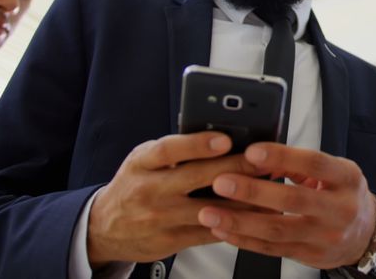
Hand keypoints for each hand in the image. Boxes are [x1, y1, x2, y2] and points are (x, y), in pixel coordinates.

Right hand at [86, 132, 262, 266]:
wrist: (104, 227)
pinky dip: (235, 223)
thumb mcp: (143, 159)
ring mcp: (160, 218)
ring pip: (209, 209)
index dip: (198, 143)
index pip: (169, 149)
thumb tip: (220, 135)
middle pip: (196, 177)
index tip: (225, 138)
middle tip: (263, 161)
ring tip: (270, 190)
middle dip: (235, 168)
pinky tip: (255, 216)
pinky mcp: (171, 241)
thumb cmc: (134, 184)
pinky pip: (209, 231)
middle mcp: (149, 190)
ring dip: (243, 200)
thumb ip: (175, 150)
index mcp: (142, 163)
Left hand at [196, 143, 375, 269]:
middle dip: (253, 192)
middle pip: (293, 200)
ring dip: (240, 222)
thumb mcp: (334, 171)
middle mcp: (339, 209)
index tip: (251, 151)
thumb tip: (258, 155)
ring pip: (278, 230)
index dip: (282, 157)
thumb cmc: (342, 194)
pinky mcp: (309, 256)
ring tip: (209, 213)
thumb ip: (299, 163)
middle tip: (221, 182)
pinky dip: (244, 240)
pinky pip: (272, 249)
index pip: (315, 164)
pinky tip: (222, 230)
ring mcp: (325, 236)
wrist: (364, 234)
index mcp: (346, 178)